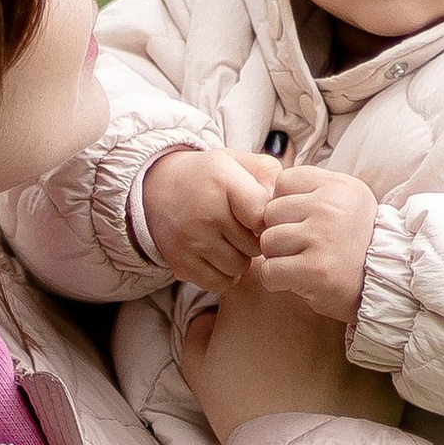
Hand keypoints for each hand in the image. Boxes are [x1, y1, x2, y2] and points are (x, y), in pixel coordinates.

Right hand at [142, 143, 278, 288]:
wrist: (157, 189)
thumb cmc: (210, 178)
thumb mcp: (238, 162)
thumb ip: (269, 174)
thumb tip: (286, 204)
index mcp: (223, 182)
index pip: (261, 215)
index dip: (268, 220)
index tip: (261, 215)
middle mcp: (205, 213)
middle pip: (254, 246)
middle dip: (255, 239)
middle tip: (243, 228)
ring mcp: (191, 241)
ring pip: (238, 268)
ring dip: (240, 258)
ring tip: (230, 241)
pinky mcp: (181, 263)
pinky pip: (219, 283)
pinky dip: (223, 274)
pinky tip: (218, 256)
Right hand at [180, 277, 401, 439]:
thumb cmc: (240, 405)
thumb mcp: (199, 366)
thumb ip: (198, 328)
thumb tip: (212, 315)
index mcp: (250, 290)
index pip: (252, 261)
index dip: (251, 279)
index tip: (251, 301)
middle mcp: (294, 291)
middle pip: (294, 270)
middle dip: (288, 289)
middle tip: (280, 322)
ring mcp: (331, 309)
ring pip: (325, 294)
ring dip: (316, 310)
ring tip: (308, 343)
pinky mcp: (360, 333)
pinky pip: (353, 323)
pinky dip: (344, 336)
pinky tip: (333, 362)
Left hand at [252, 164, 379, 326]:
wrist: (386, 283)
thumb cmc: (356, 244)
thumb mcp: (346, 201)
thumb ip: (312, 191)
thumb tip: (267, 193)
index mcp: (338, 186)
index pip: (283, 181)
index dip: (285, 204)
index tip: (301, 221)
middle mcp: (330, 207)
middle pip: (271, 212)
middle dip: (279, 232)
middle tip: (302, 247)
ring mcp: (322, 237)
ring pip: (268, 241)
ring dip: (278, 257)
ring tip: (301, 263)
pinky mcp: (315, 269)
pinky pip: (270, 271)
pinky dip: (277, 280)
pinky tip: (297, 280)